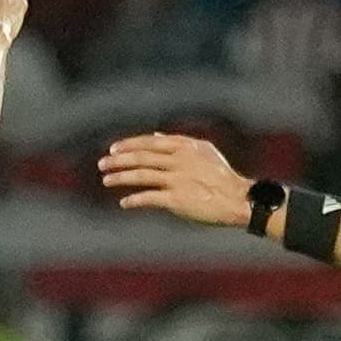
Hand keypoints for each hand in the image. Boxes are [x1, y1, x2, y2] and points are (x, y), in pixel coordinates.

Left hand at [97, 133, 252, 226]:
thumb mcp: (203, 152)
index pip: (149, 143)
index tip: (114, 149)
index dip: (129, 145)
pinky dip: (134, 200)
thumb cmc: (222, 177)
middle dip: (118, 160)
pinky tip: (125, 203)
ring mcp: (177, 179)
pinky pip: (149, 198)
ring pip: (141, 176)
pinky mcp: (177, 199)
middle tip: (102, 164)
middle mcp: (179, 160)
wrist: (239, 199)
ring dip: (120, 178)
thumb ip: (178, 144)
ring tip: (106, 180)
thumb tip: (155, 137)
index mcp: (185, 147)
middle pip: (141, 157)